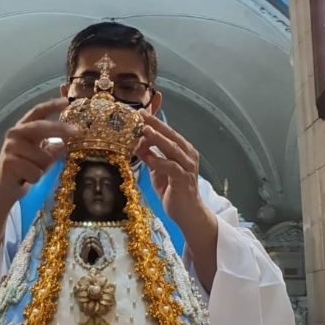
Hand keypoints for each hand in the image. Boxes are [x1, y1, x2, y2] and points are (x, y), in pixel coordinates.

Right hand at [0, 98, 77, 202]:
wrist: (3, 188)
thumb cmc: (25, 169)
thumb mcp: (42, 155)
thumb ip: (53, 146)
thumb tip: (67, 142)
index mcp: (24, 128)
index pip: (38, 112)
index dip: (52, 105)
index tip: (66, 101)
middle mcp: (15, 134)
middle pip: (41, 127)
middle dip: (60, 129)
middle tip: (77, 131)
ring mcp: (10, 147)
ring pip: (43, 156)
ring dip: (44, 168)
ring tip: (34, 171)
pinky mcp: (8, 162)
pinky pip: (35, 171)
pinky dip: (35, 178)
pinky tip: (26, 179)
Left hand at [133, 110, 206, 225]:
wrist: (187, 212)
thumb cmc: (173, 190)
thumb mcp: (158, 170)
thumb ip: (150, 156)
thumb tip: (136, 144)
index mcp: (183, 150)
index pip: (168, 132)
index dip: (156, 121)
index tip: (142, 111)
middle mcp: (188, 155)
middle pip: (171, 135)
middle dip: (156, 124)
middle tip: (142, 115)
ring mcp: (187, 167)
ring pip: (172, 148)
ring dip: (158, 138)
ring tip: (145, 130)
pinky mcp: (183, 179)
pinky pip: (171, 167)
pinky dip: (159, 161)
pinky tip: (148, 157)